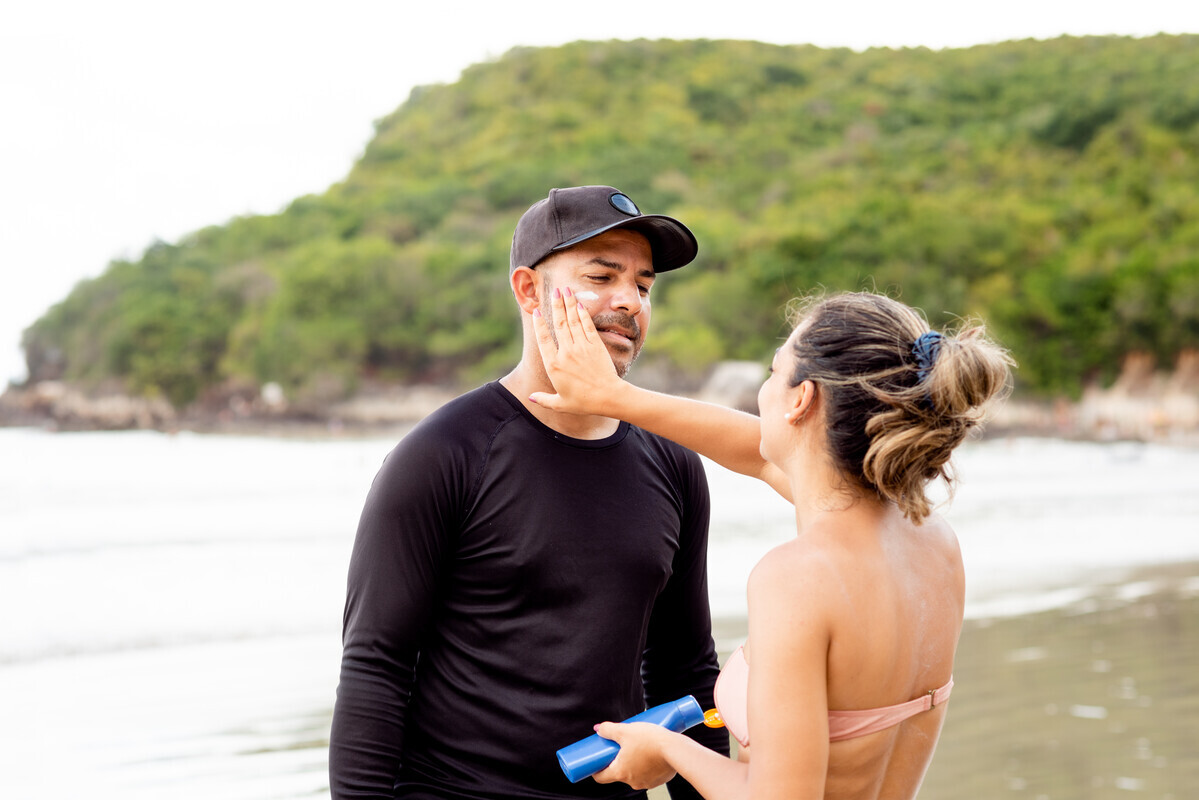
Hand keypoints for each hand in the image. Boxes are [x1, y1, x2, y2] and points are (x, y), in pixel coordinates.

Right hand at [529, 286, 623, 414]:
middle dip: (556, 305)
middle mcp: (566, 353)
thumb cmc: (583, 402)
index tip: (537, 312)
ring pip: (572, 321)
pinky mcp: (595, 345)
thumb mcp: (560, 403)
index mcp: (554, 366)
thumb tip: (531, 397)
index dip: (539, 324)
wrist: (608, 397)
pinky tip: (579, 304)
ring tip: (566, 290)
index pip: (543, 340)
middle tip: (554, 290)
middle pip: (559, 324)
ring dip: (568, 304)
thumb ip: (544, 399)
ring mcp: (581, 347)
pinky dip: (583, 314)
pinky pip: (587, 326)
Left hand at [590, 721, 677, 790]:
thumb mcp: (626, 730)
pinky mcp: (659, 780)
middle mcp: (632, 781)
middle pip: (618, 773)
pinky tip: (650, 753)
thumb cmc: (650, 740)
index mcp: (621, 772)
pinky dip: (647, 765)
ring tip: (637, 747)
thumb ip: (609, 730)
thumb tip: (598, 729)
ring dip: (633, 762)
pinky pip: (648, 773)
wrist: (676, 749)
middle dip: (617, 761)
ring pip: (634, 773)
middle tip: (619, 747)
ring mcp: (646, 783)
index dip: (595, 769)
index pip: (601, 778)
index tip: (596, 761)